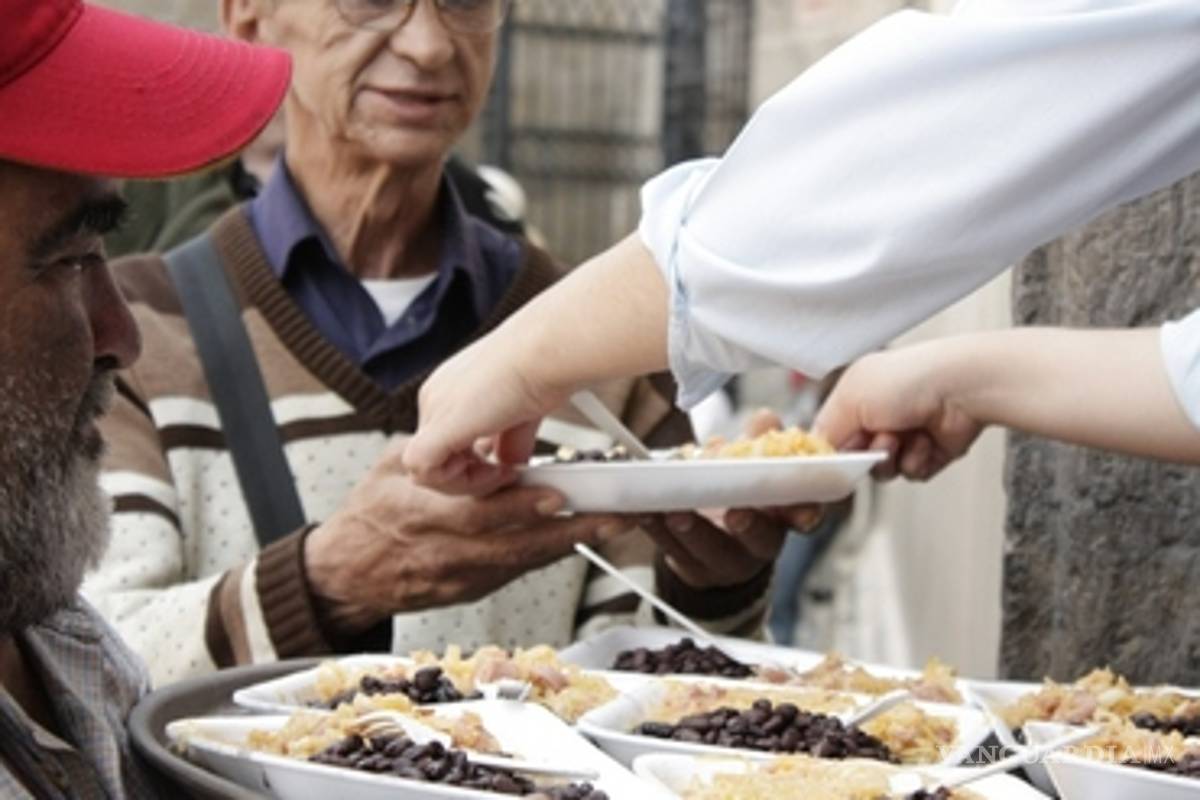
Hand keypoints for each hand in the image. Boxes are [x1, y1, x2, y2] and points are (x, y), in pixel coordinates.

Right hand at [304, 437, 634, 634]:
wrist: (343, 575)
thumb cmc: (367, 517)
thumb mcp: (387, 469)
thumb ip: (432, 451)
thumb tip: (470, 429)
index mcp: (420, 514)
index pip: (477, 512)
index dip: (520, 506)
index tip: (558, 493)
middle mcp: (444, 551)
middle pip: (515, 543)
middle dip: (569, 530)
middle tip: (614, 514)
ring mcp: (460, 576)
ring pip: (524, 561)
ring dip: (571, 543)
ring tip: (614, 523)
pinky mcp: (470, 590)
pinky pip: (516, 570)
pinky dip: (548, 553)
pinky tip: (578, 536)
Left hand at [406, 234, 669, 490]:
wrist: (547, 351)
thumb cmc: (543, 367)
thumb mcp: (522, 412)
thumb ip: (509, 440)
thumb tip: (511, 460)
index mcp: (453, 388)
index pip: (447, 441)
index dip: (475, 462)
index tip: (507, 464)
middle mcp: (438, 396)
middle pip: (437, 456)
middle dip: (471, 475)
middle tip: (505, 473)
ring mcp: (435, 410)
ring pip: (427, 469)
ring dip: (467, 482)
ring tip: (501, 473)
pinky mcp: (439, 427)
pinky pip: (424, 473)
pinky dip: (457, 483)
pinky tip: (490, 472)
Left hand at [641, 409, 819, 588]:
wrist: (712, 545)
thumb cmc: (739, 495)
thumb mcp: (755, 463)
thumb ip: (762, 440)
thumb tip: (765, 419)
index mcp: (783, 516)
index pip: (806, 516)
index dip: (808, 513)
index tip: (801, 510)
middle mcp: (759, 543)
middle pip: (760, 541)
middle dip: (749, 526)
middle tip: (735, 512)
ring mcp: (724, 560)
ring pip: (710, 550)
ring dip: (691, 528)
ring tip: (674, 509)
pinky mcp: (689, 566)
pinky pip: (670, 549)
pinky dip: (654, 528)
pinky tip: (640, 511)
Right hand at [813, 343, 984, 480]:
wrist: (963, 389)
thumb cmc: (909, 380)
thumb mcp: (849, 398)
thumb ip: (825, 429)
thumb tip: (818, 451)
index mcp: (857, 395)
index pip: (831, 433)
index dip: (831, 449)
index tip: (835, 458)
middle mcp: (880, 414)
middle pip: (856, 457)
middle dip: (865, 454)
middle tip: (877, 439)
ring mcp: (906, 434)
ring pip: (882, 470)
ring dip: (891, 458)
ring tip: (905, 436)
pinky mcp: (929, 452)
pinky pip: (910, 473)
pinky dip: (916, 461)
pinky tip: (925, 441)